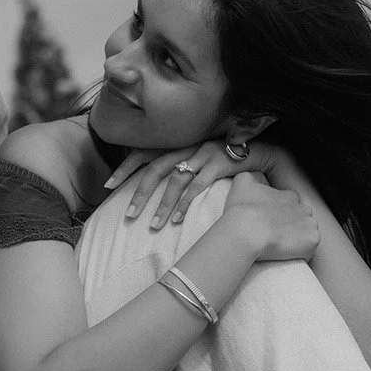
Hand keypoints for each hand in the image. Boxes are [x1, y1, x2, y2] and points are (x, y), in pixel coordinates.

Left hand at [108, 139, 296, 229]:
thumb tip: (159, 183)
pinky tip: (178, 220)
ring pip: (175, 180)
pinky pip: (197, 186)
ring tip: (154, 226)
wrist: (263, 149)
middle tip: (128, 216)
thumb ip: (181, 165)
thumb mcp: (200, 157)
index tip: (107, 185)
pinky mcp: (219, 163)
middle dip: (139, 193)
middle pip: (155, 168)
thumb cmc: (227, 157)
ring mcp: (203, 154)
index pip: (145, 152)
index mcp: (179, 143)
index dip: (125, 168)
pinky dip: (185, 203)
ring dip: (163, 205)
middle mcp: (188, 146)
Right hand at [220, 171, 319, 260]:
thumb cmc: (242, 209)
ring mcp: (310, 224)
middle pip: (301, 219)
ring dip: (296, 240)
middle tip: (274, 236)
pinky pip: (309, 249)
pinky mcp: (313, 239)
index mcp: (290, 196)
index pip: (291, 205)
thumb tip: (253, 179)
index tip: (270, 223)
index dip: (280, 215)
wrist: (247, 230)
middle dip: (290, 227)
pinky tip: (285, 254)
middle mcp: (304, 208)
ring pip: (306, 234)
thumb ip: (250, 177)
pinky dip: (300, 253)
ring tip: (279, 246)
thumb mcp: (242, 183)